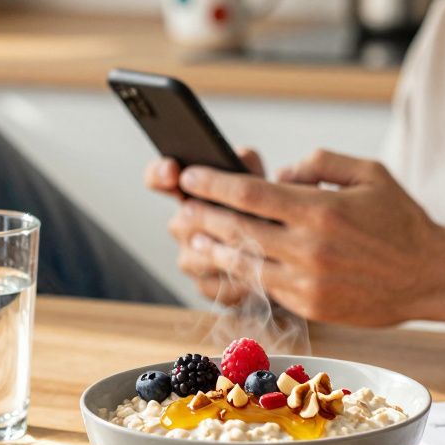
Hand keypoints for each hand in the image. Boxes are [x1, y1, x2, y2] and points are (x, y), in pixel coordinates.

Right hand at [145, 148, 265, 303]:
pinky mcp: (205, 286)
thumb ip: (249, 167)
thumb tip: (241, 157)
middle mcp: (184, 225)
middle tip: (234, 218)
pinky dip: (234, 282)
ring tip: (254, 248)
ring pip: (193, 257)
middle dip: (208, 221)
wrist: (286, 256)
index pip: (158, 179)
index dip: (159, 174)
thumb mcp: (261, 183)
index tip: (173, 170)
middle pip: (180, 223)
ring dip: (223, 253)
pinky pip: (211, 286)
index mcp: (191, 194)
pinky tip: (257, 276)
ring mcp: (191, 257)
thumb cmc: (267, 211)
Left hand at [176, 149, 444, 324]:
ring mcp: (308, 281)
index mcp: (321, 209)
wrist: (430, 276)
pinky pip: (264, 287)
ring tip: (191, 237)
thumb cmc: (401, 220)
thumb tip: (281, 174)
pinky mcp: (310, 306)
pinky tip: (227, 263)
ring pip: (244, 264)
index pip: (250, 194)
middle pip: (237, 229)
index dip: (213, 184)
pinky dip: (240, 273)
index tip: (190, 175)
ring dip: (212, 249)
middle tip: (179, 206)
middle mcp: (310, 248)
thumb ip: (320, 163)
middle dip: (201, 216)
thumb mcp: (369, 173)